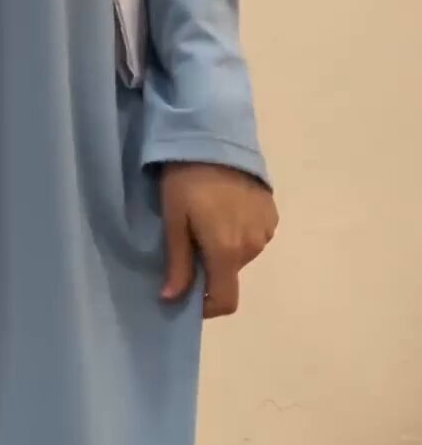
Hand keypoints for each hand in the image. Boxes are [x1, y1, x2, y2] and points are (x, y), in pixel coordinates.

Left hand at [160, 164, 277, 318]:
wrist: (216, 136)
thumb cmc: (186, 181)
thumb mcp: (174, 221)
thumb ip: (178, 263)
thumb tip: (171, 299)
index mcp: (227, 252)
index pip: (226, 301)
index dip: (207, 308)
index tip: (189, 297)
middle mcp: (252, 246)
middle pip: (230, 274)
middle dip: (209, 267)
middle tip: (189, 241)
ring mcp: (266, 229)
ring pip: (241, 255)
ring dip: (224, 248)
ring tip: (206, 219)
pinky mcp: (272, 213)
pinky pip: (253, 236)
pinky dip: (238, 232)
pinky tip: (225, 208)